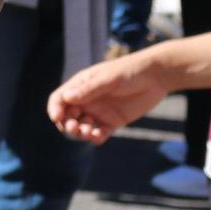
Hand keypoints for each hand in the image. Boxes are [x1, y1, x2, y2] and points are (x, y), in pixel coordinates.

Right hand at [48, 52, 171, 144]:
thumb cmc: (129, 71)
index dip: (55, 109)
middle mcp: (87, 100)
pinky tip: (99, 136)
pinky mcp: (113, 122)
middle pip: (68, 117)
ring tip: (89, 132)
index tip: (58, 118)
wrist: (155, 77)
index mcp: (81, 86)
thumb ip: (89, 89)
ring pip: (82, 128)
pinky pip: (99, 134)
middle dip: (67, 125)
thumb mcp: (109, 79)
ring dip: (80, 133)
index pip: (59, 99)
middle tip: (75, 127)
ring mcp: (99, 112)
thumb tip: (66, 97)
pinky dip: (95, 138)